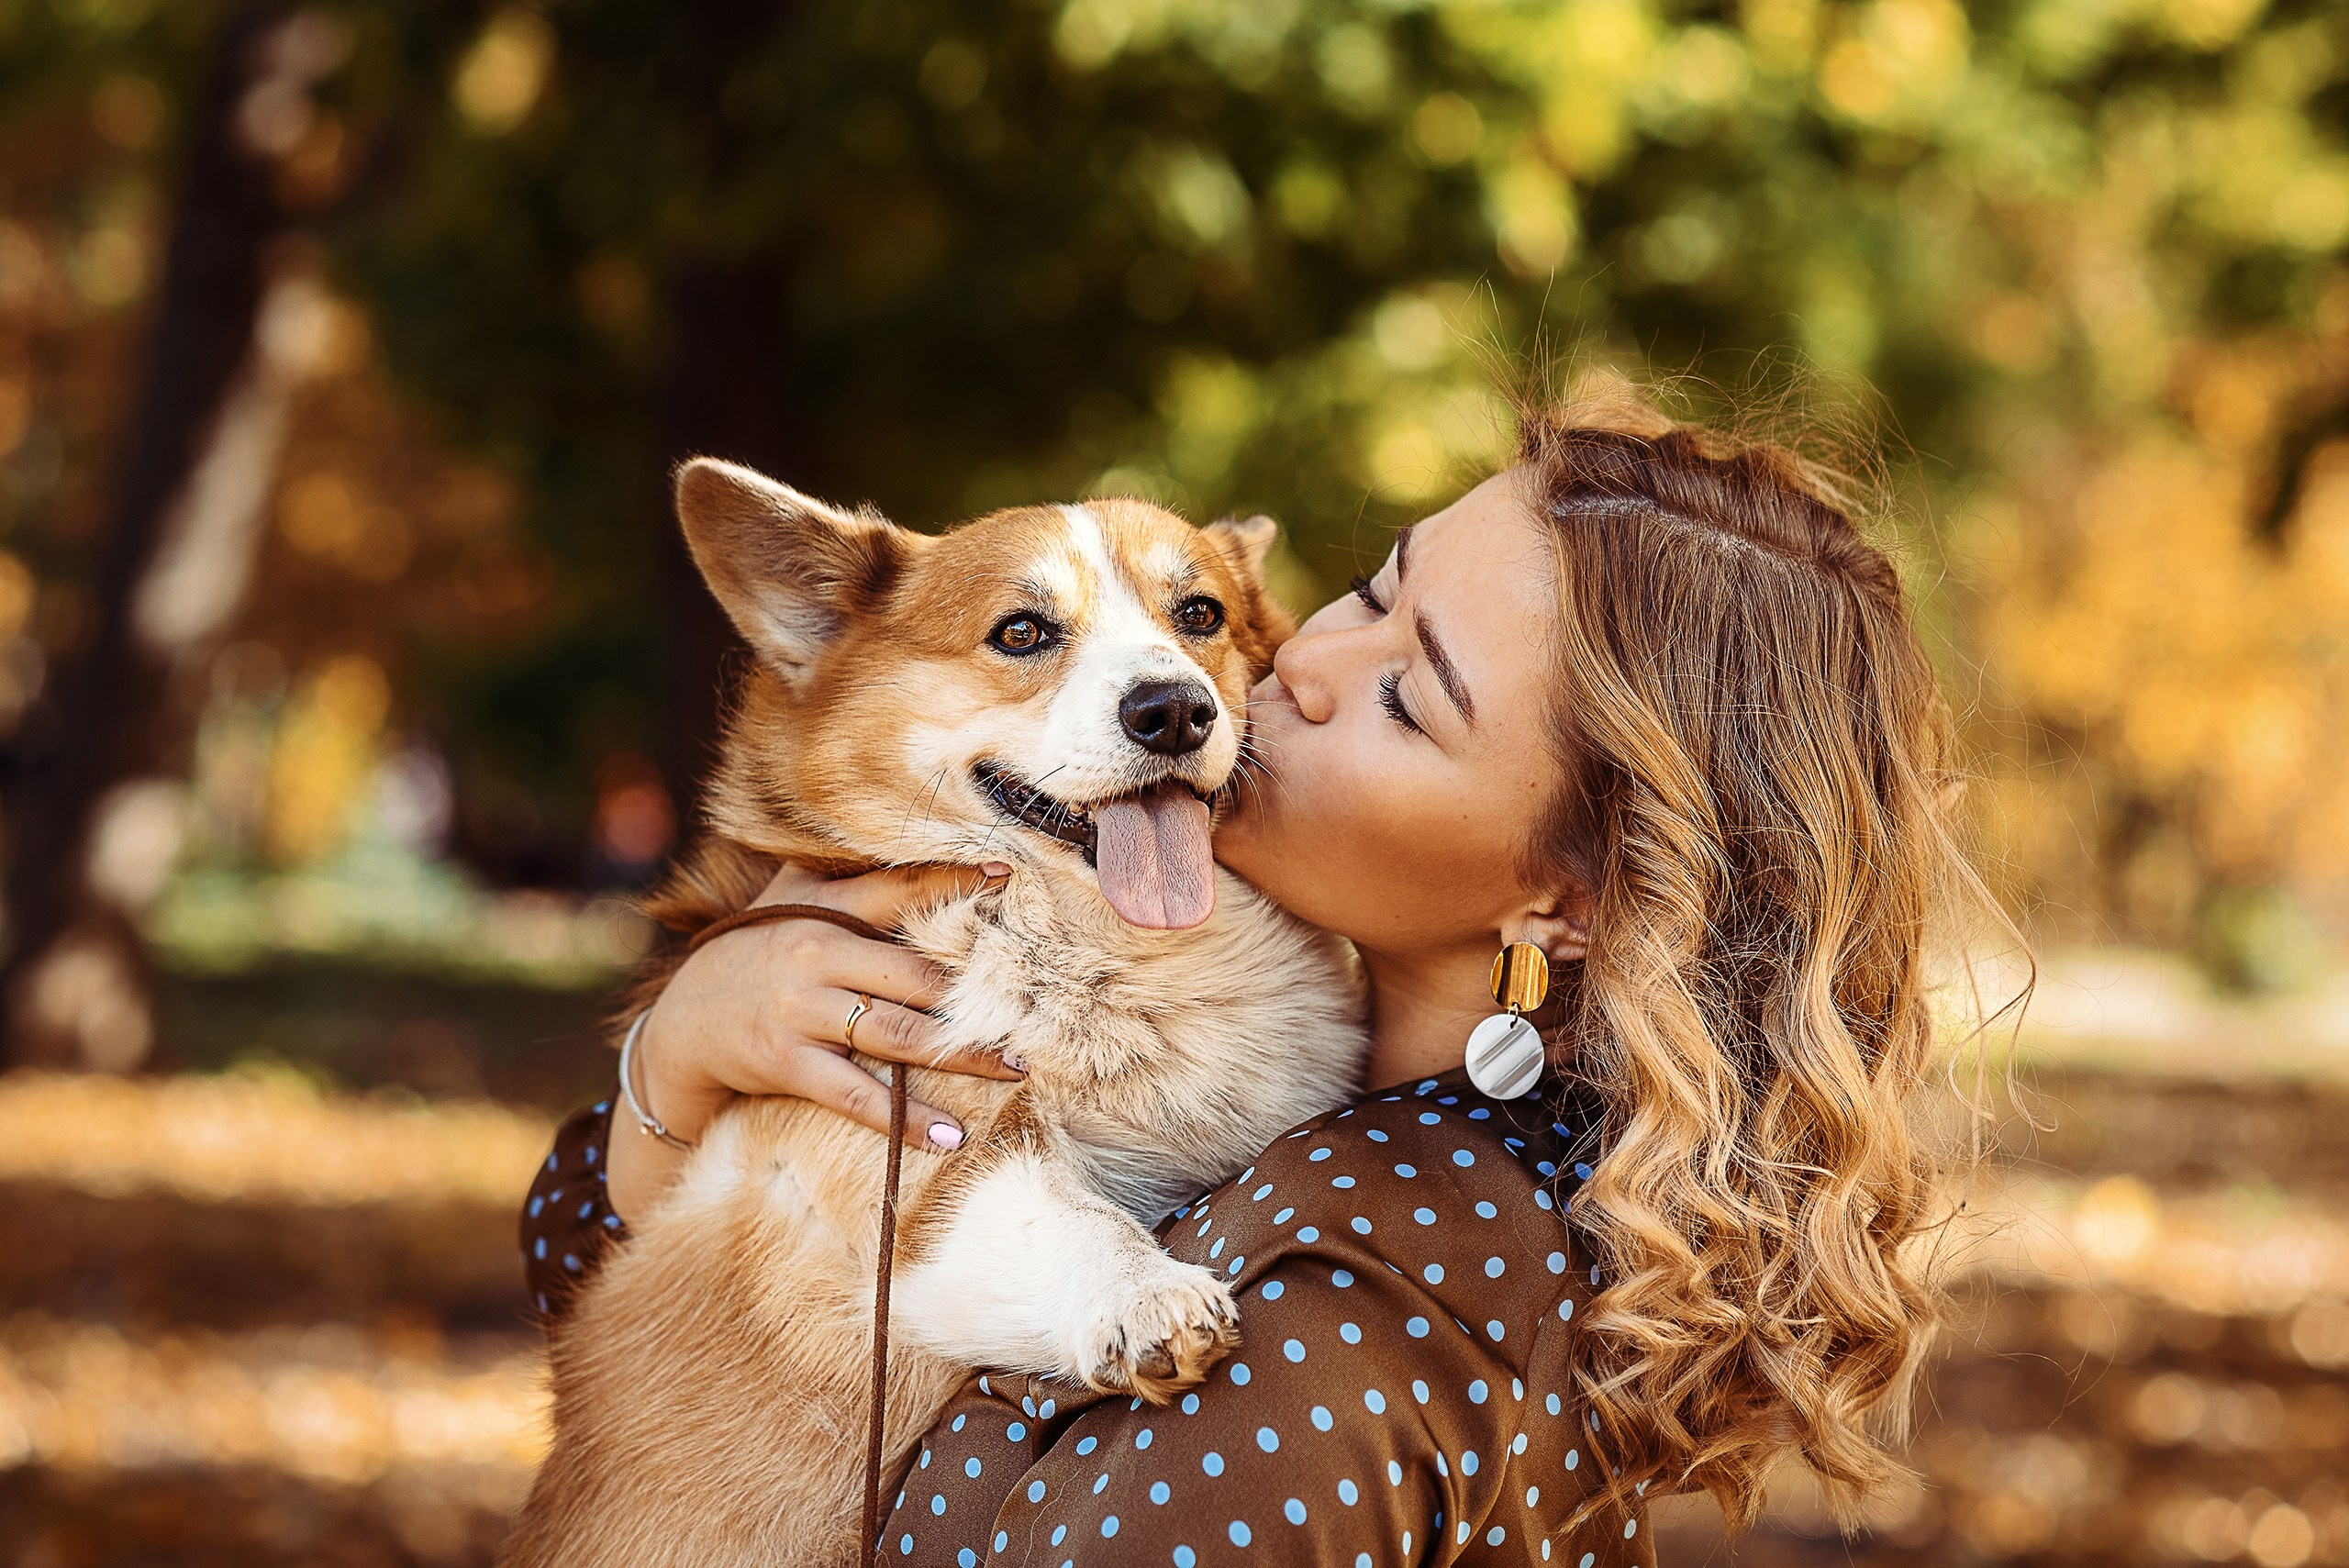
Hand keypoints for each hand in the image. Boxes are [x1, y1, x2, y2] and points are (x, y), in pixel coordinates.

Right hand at [605, 860, 1020, 1221]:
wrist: (680, 1027)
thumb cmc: (751, 956)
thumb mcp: (783, 903)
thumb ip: (839, 874)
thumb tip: (901, 830)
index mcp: (821, 909)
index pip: (897, 888)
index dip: (952, 880)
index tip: (1009, 875)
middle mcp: (815, 952)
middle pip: (915, 972)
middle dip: (978, 993)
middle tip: (1040, 1007)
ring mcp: (800, 1010)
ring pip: (899, 1033)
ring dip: (963, 1053)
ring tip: (1017, 1067)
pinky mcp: (786, 1062)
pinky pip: (857, 1095)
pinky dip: (906, 1119)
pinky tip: (951, 1135)